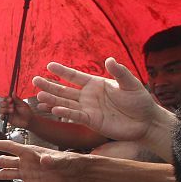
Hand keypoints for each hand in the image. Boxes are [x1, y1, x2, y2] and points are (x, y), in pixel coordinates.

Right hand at [0, 95, 32, 128]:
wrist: (29, 121)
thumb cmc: (27, 112)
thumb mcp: (22, 104)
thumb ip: (17, 99)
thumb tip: (13, 92)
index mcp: (12, 102)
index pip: (6, 99)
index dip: (6, 99)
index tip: (10, 100)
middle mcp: (9, 107)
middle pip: (1, 104)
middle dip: (5, 104)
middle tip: (11, 105)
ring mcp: (7, 113)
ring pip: (1, 110)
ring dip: (5, 110)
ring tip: (12, 111)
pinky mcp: (7, 119)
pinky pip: (1, 117)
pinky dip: (2, 116)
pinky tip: (6, 116)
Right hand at [0, 139, 86, 181]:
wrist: (78, 173)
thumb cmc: (71, 162)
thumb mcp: (63, 160)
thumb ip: (52, 160)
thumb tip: (44, 161)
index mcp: (30, 152)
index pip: (10, 147)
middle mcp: (26, 162)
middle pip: (3, 161)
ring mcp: (28, 173)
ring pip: (6, 174)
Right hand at [33, 58, 165, 142]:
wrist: (145, 122)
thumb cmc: (140, 101)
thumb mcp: (131, 84)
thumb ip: (120, 72)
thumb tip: (109, 59)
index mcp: (96, 84)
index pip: (75, 76)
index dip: (62, 71)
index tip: (49, 66)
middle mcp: (88, 96)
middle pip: (65, 90)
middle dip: (50, 86)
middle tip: (35, 80)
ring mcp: (88, 109)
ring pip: (66, 103)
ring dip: (52, 100)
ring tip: (39, 96)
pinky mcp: (91, 122)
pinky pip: (75, 116)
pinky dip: (65, 113)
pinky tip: (54, 110)